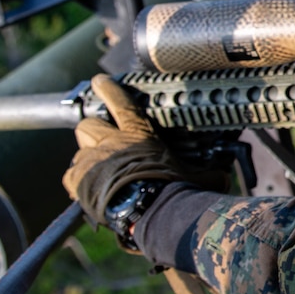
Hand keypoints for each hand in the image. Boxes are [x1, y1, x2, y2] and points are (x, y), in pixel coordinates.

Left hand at [62, 75, 222, 228]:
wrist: (151, 212)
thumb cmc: (176, 191)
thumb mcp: (197, 176)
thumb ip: (209, 171)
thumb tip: (224, 174)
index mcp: (138, 134)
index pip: (120, 102)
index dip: (108, 90)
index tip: (99, 81)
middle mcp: (111, 142)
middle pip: (88, 124)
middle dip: (94, 129)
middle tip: (104, 141)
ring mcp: (91, 160)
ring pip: (79, 149)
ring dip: (87, 157)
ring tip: (99, 170)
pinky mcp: (78, 181)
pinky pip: (70, 175)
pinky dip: (77, 180)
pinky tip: (89, 188)